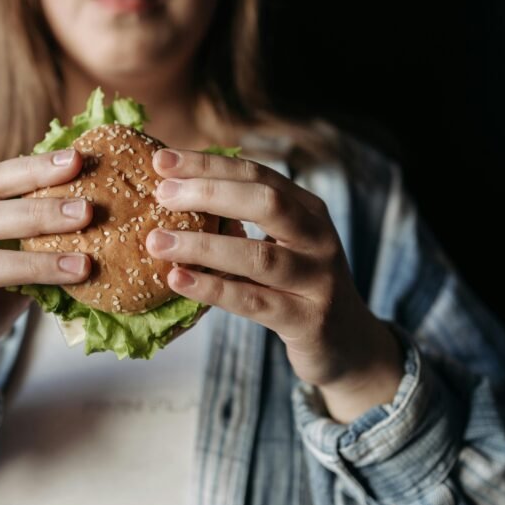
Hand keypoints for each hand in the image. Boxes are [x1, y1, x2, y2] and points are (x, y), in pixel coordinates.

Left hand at [146, 149, 401, 422]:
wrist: (348, 344)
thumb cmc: (296, 287)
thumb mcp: (280, 245)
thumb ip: (241, 222)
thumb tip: (175, 196)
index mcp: (308, 210)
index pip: (256, 174)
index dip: (209, 165)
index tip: (162, 160)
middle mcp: (318, 238)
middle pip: (265, 203)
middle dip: (209, 193)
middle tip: (161, 194)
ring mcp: (317, 280)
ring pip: (258, 256)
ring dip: (203, 245)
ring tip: (157, 241)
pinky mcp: (307, 321)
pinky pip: (253, 302)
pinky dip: (213, 288)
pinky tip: (178, 279)